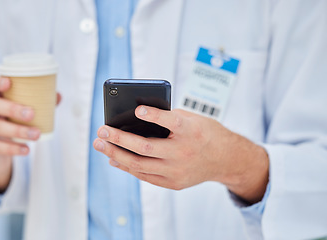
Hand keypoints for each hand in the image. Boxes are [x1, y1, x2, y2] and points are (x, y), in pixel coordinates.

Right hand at [0, 77, 61, 192]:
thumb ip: (39, 104)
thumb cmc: (10, 125)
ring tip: (36, 134)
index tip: (8, 82)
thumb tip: (58, 95)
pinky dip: (13, 148)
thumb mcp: (20, 115)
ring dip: (18, 131)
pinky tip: (26, 150)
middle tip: (32, 114)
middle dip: (12, 108)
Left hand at [93, 106, 268, 202]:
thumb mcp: (193, 118)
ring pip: (140, 165)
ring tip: (100, 144)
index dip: (154, 116)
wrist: (225, 160)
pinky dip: (128, 167)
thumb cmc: (206, 133)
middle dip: (119, 139)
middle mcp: (185, 153)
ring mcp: (178, 171)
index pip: (172, 122)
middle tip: (101, 131)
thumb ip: (168, 118)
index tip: (137, 109)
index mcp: (193, 131)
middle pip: (146, 147)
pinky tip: (114, 158)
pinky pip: (145, 176)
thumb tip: (135, 119)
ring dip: (116, 154)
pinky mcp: (174, 183)